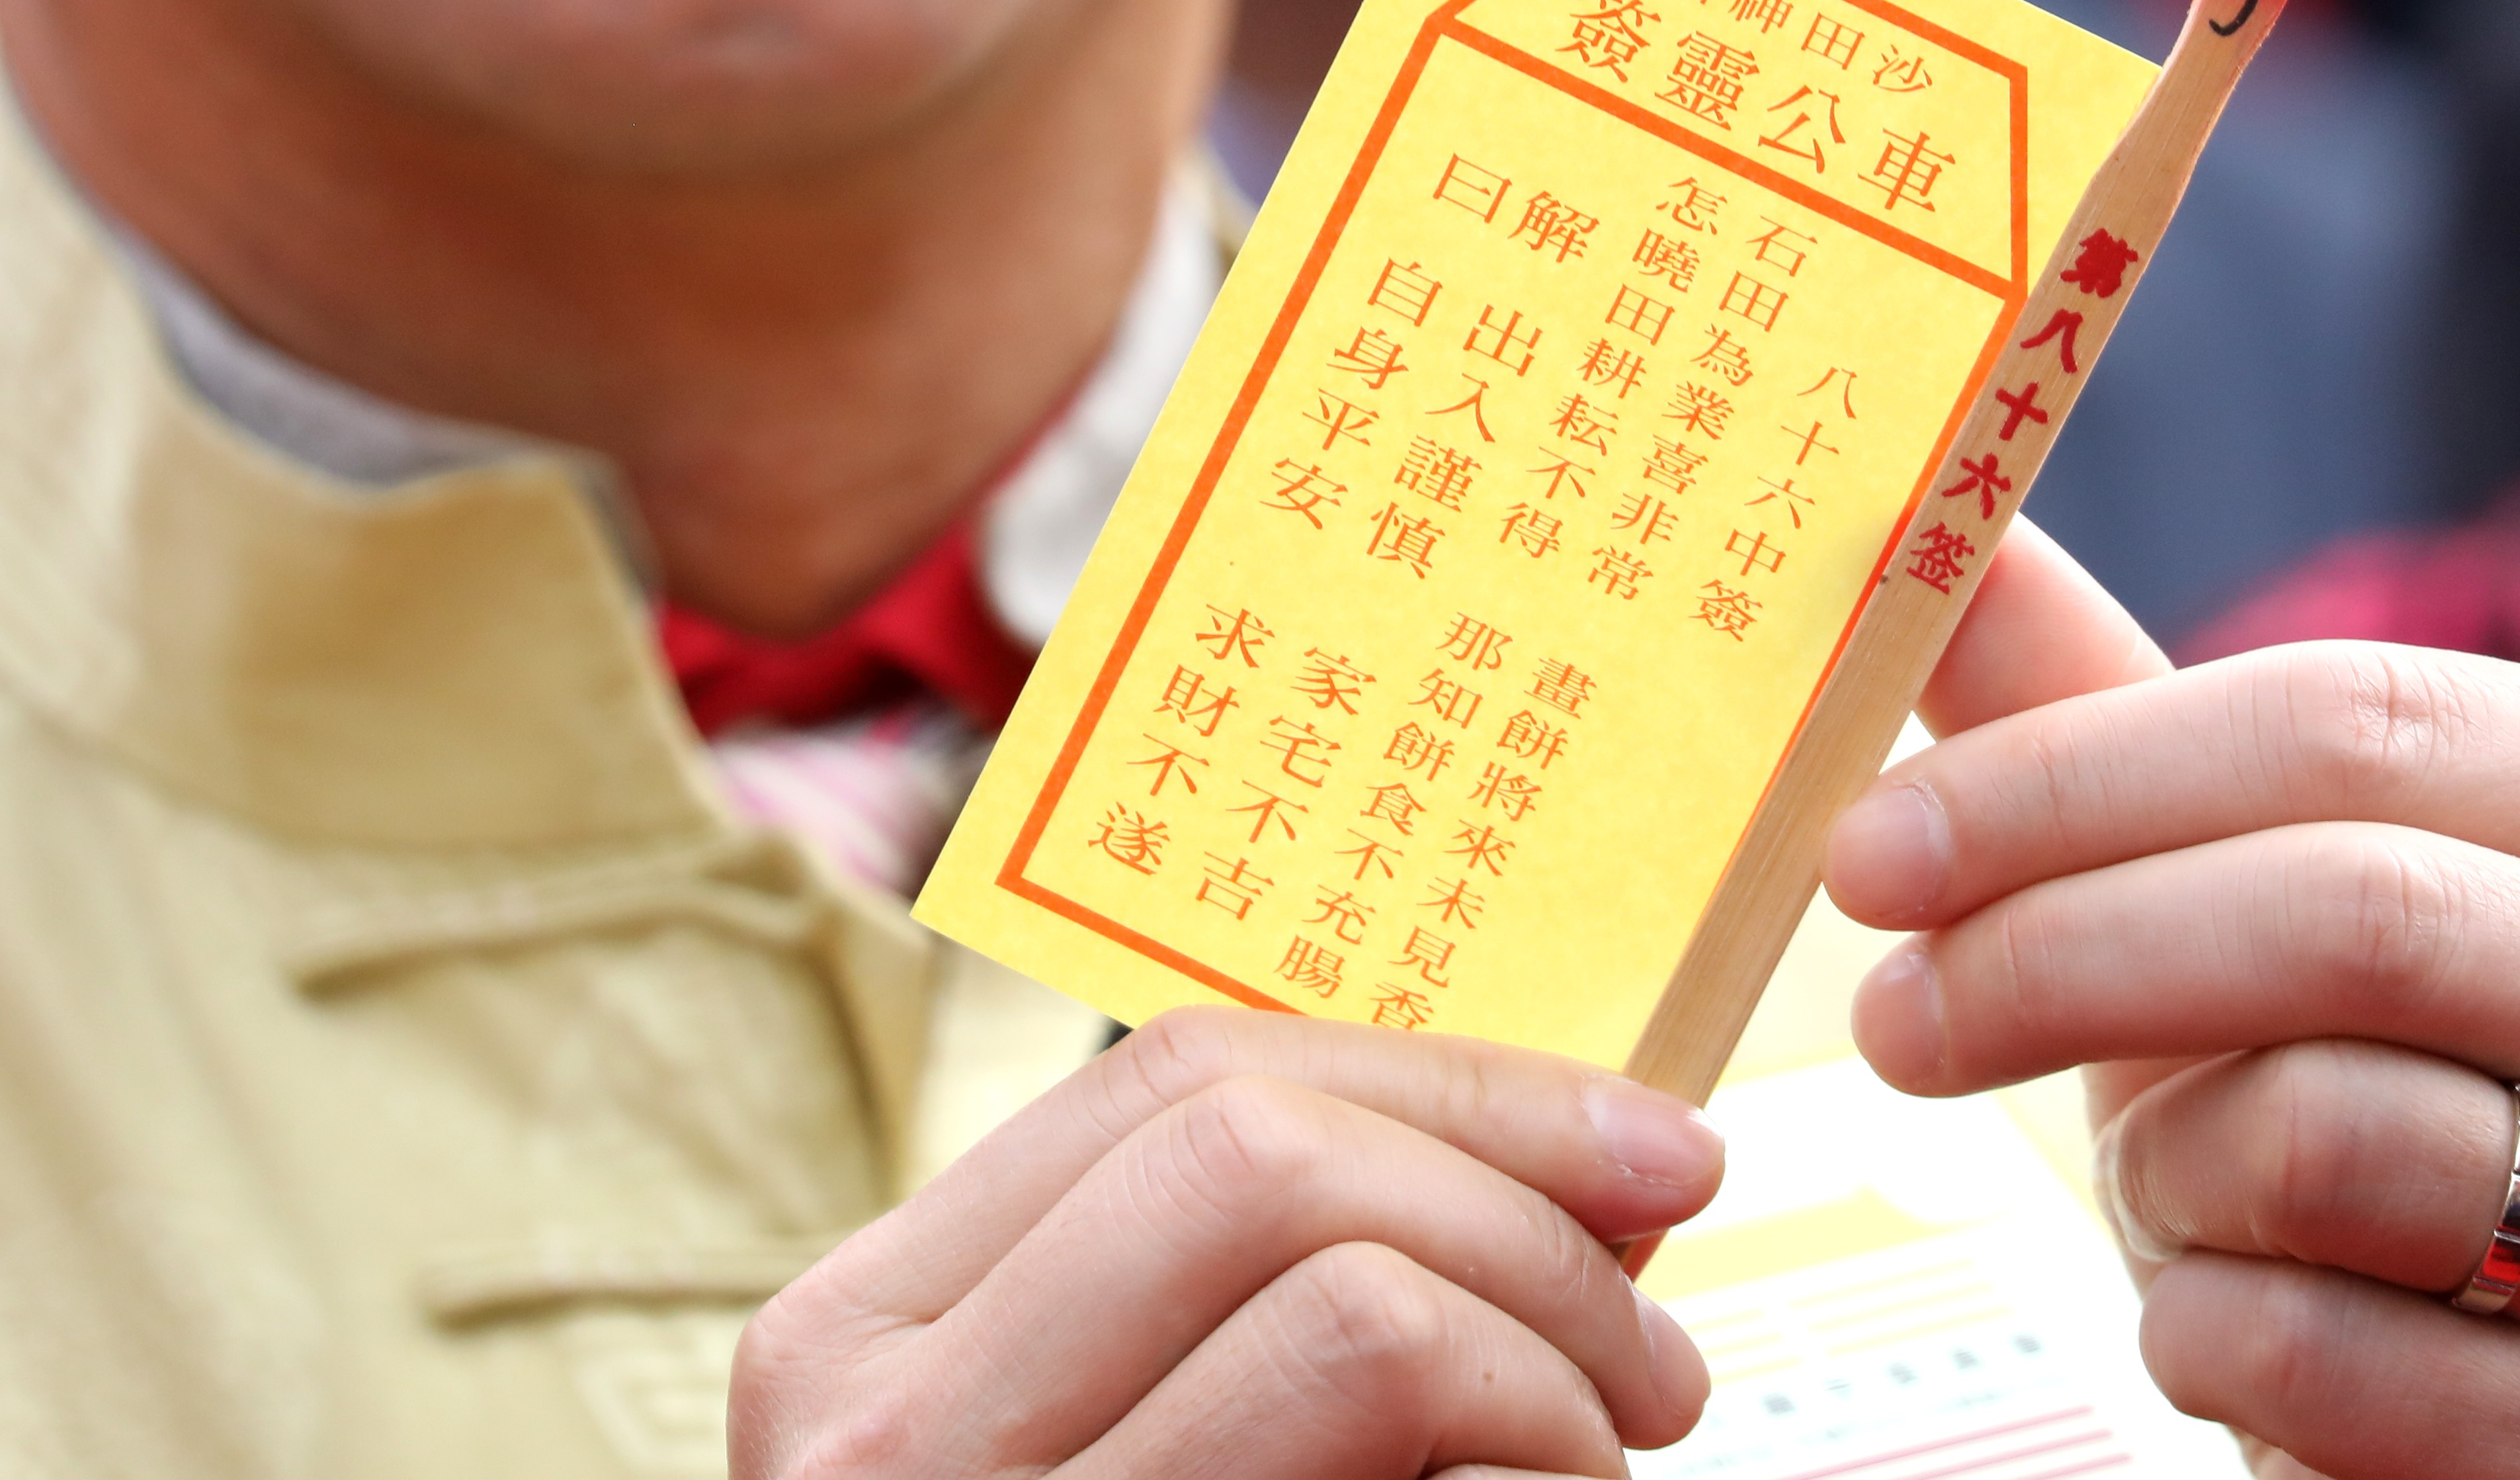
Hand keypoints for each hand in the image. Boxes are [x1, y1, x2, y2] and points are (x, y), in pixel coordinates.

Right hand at [732, 1007, 1721, 1477]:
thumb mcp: (1139, 1440)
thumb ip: (1255, 1305)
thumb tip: (1548, 1160)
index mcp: (871, 1331)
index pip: (1165, 1085)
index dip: (1436, 1079)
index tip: (1632, 1139)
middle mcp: (860, 1403)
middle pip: (1247, 1134)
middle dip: (1512, 1176)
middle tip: (1659, 1300)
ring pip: (1327, 1257)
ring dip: (1544, 1317)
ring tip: (1624, 1420)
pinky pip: (1358, 1373)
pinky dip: (1522, 1413)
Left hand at [1821, 526, 2519, 1479]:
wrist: (2511, 1433)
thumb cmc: (2355, 1116)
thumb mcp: (2235, 905)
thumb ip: (2102, 717)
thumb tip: (1948, 519)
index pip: (2352, 716)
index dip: (2072, 772)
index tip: (1867, 848)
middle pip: (2351, 911)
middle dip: (2060, 956)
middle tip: (1885, 1018)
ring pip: (2330, 1141)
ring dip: (2164, 1177)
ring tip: (2169, 1197)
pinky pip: (2329, 1356)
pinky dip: (2212, 1341)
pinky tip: (2242, 1334)